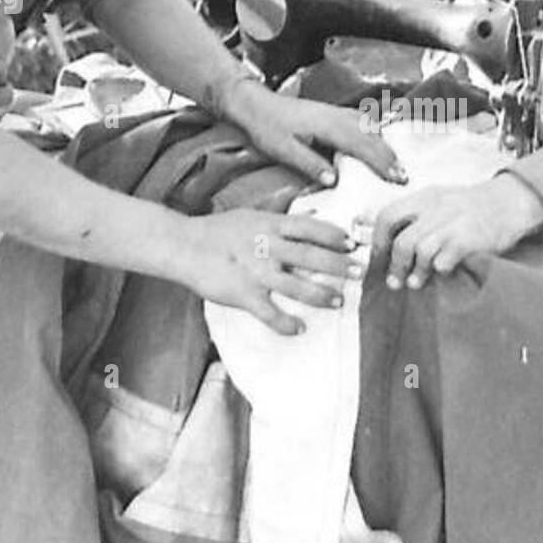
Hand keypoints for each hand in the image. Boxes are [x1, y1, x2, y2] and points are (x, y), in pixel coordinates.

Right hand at [178, 208, 363, 334]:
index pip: (312, 228)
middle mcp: (268, 247)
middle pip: (312, 257)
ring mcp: (256, 272)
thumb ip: (281, 219)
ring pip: (297, 287)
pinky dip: (286, 323)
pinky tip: (300, 329)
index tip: (352, 244)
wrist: (183, 244)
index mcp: (271, 225)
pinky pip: (270, 313)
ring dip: (322, 296)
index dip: (335, 236)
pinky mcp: (243, 295)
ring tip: (339, 302)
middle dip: (339, 266)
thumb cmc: (219, 229)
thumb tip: (312, 214)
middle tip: (360, 273)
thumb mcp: (253, 215)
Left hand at [224, 79, 407, 187]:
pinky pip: (361, 120)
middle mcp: (336, 116)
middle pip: (371, 134)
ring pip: (369, 126)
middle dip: (390, 155)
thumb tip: (333, 180)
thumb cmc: (267, 128)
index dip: (381, 161)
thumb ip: (309, 164)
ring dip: (385, 144)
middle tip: (404, 175)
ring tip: (397, 163)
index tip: (396, 177)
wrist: (255, 105)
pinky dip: (375, 132)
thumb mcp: (283, 150)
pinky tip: (380, 140)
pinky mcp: (333, 113)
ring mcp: (336, 112)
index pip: (361, 145)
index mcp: (326, 125)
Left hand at [371, 174, 542, 289]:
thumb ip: (415, 215)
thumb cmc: (472, 207)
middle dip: (395, 265)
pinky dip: (439, 270)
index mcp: (425, 197)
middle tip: (395, 281)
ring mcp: (453, 224)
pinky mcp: (469, 240)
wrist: (510, 202)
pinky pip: (444, 260)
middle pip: (403, 240)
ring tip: (415, 282)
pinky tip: (442, 272)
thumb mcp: (440, 200)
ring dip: (416, 272)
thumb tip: (380, 232)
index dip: (377, 240)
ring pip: (421, 252)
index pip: (388, 216)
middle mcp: (436, 208)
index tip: (379, 258)